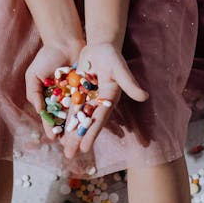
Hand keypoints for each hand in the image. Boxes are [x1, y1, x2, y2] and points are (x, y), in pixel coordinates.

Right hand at [25, 42, 84, 141]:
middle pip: (64, 119)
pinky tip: (90, 124)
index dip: (50, 126)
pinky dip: (88, 113)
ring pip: (76, 115)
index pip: (49, 116)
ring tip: (80, 139)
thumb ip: (34, 93)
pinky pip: (88, 103)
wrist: (64, 42)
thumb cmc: (46, 58)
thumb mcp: (33, 75)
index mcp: (48, 98)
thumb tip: (40, 111)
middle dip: (65, 132)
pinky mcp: (86, 89)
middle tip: (68, 146)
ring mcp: (75, 95)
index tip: (52, 137)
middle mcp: (62, 99)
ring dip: (77, 128)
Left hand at [61, 42, 148, 159]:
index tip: (84, 148)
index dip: (91, 134)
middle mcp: (99, 102)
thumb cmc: (112, 56)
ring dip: (71, 134)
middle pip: (87, 123)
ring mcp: (88, 99)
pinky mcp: (79, 93)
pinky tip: (59, 131)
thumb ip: (129, 83)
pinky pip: (71, 109)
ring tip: (64, 150)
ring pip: (78, 119)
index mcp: (109, 98)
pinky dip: (66, 119)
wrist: (101, 46)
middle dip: (78, 139)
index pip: (99, 119)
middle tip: (69, 156)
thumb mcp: (120, 68)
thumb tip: (144, 97)